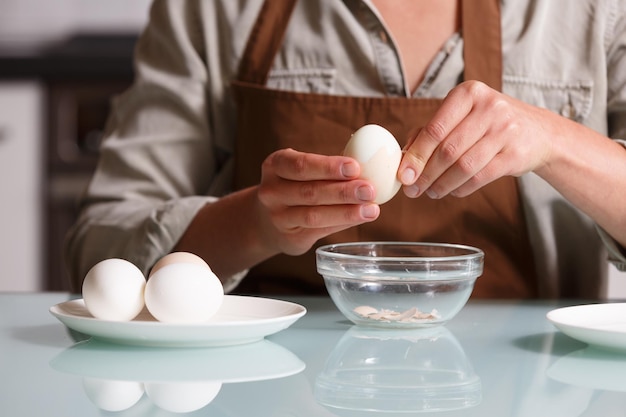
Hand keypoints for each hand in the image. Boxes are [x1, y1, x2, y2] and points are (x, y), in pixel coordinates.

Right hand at [255, 148, 379, 255]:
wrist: (269, 219)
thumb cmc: (297, 185)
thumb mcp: (301, 170)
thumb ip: (329, 168)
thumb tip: (372, 165)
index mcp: (275, 165)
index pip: (300, 165)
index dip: (328, 167)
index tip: (355, 167)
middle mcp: (271, 192)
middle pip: (309, 192)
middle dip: (342, 191)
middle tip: (369, 190)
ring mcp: (278, 217)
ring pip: (314, 215)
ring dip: (346, 212)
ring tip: (371, 209)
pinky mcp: (290, 238)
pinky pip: (319, 231)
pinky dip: (342, 223)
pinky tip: (360, 217)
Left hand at [398, 80, 553, 198]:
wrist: (539, 133)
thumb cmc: (488, 124)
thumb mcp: (462, 116)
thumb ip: (431, 131)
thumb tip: (404, 157)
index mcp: (469, 93)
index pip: (435, 129)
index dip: (416, 155)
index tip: (403, 175)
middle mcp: (490, 107)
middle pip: (447, 150)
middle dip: (426, 174)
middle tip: (412, 189)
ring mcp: (506, 130)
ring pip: (463, 166)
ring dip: (442, 184)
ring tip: (431, 192)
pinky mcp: (516, 154)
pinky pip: (480, 177)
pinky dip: (461, 188)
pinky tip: (452, 191)